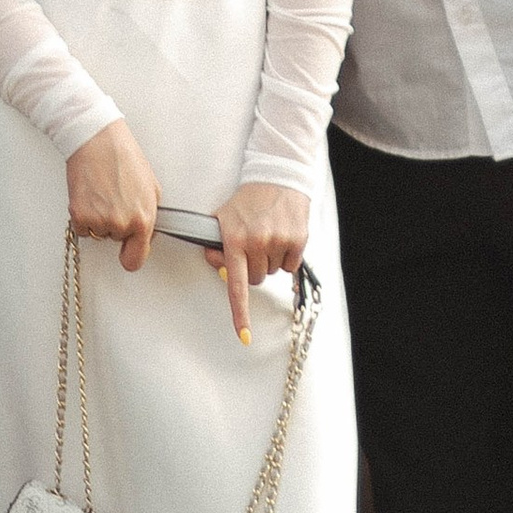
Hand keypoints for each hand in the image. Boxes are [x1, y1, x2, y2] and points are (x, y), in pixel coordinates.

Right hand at [67, 121, 159, 268]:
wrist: (98, 141)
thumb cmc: (125, 157)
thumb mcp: (152, 187)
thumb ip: (151, 215)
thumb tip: (147, 233)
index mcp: (143, 219)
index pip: (135, 260)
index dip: (131, 256)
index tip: (128, 253)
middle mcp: (121, 224)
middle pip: (116, 241)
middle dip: (117, 225)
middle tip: (116, 199)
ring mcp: (98, 221)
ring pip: (99, 233)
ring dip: (99, 219)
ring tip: (103, 193)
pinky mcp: (79, 216)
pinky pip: (82, 229)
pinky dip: (84, 216)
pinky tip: (90, 196)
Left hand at [206, 182, 310, 343]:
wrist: (276, 178)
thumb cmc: (247, 201)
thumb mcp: (223, 218)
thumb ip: (215, 245)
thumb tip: (217, 266)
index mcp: (234, 239)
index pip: (236, 284)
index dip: (240, 313)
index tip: (243, 335)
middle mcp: (256, 242)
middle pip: (256, 279)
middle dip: (253, 268)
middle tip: (253, 246)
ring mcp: (278, 241)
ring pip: (273, 273)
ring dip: (270, 260)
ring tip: (268, 235)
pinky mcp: (297, 240)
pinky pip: (290, 265)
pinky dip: (287, 256)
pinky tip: (282, 236)